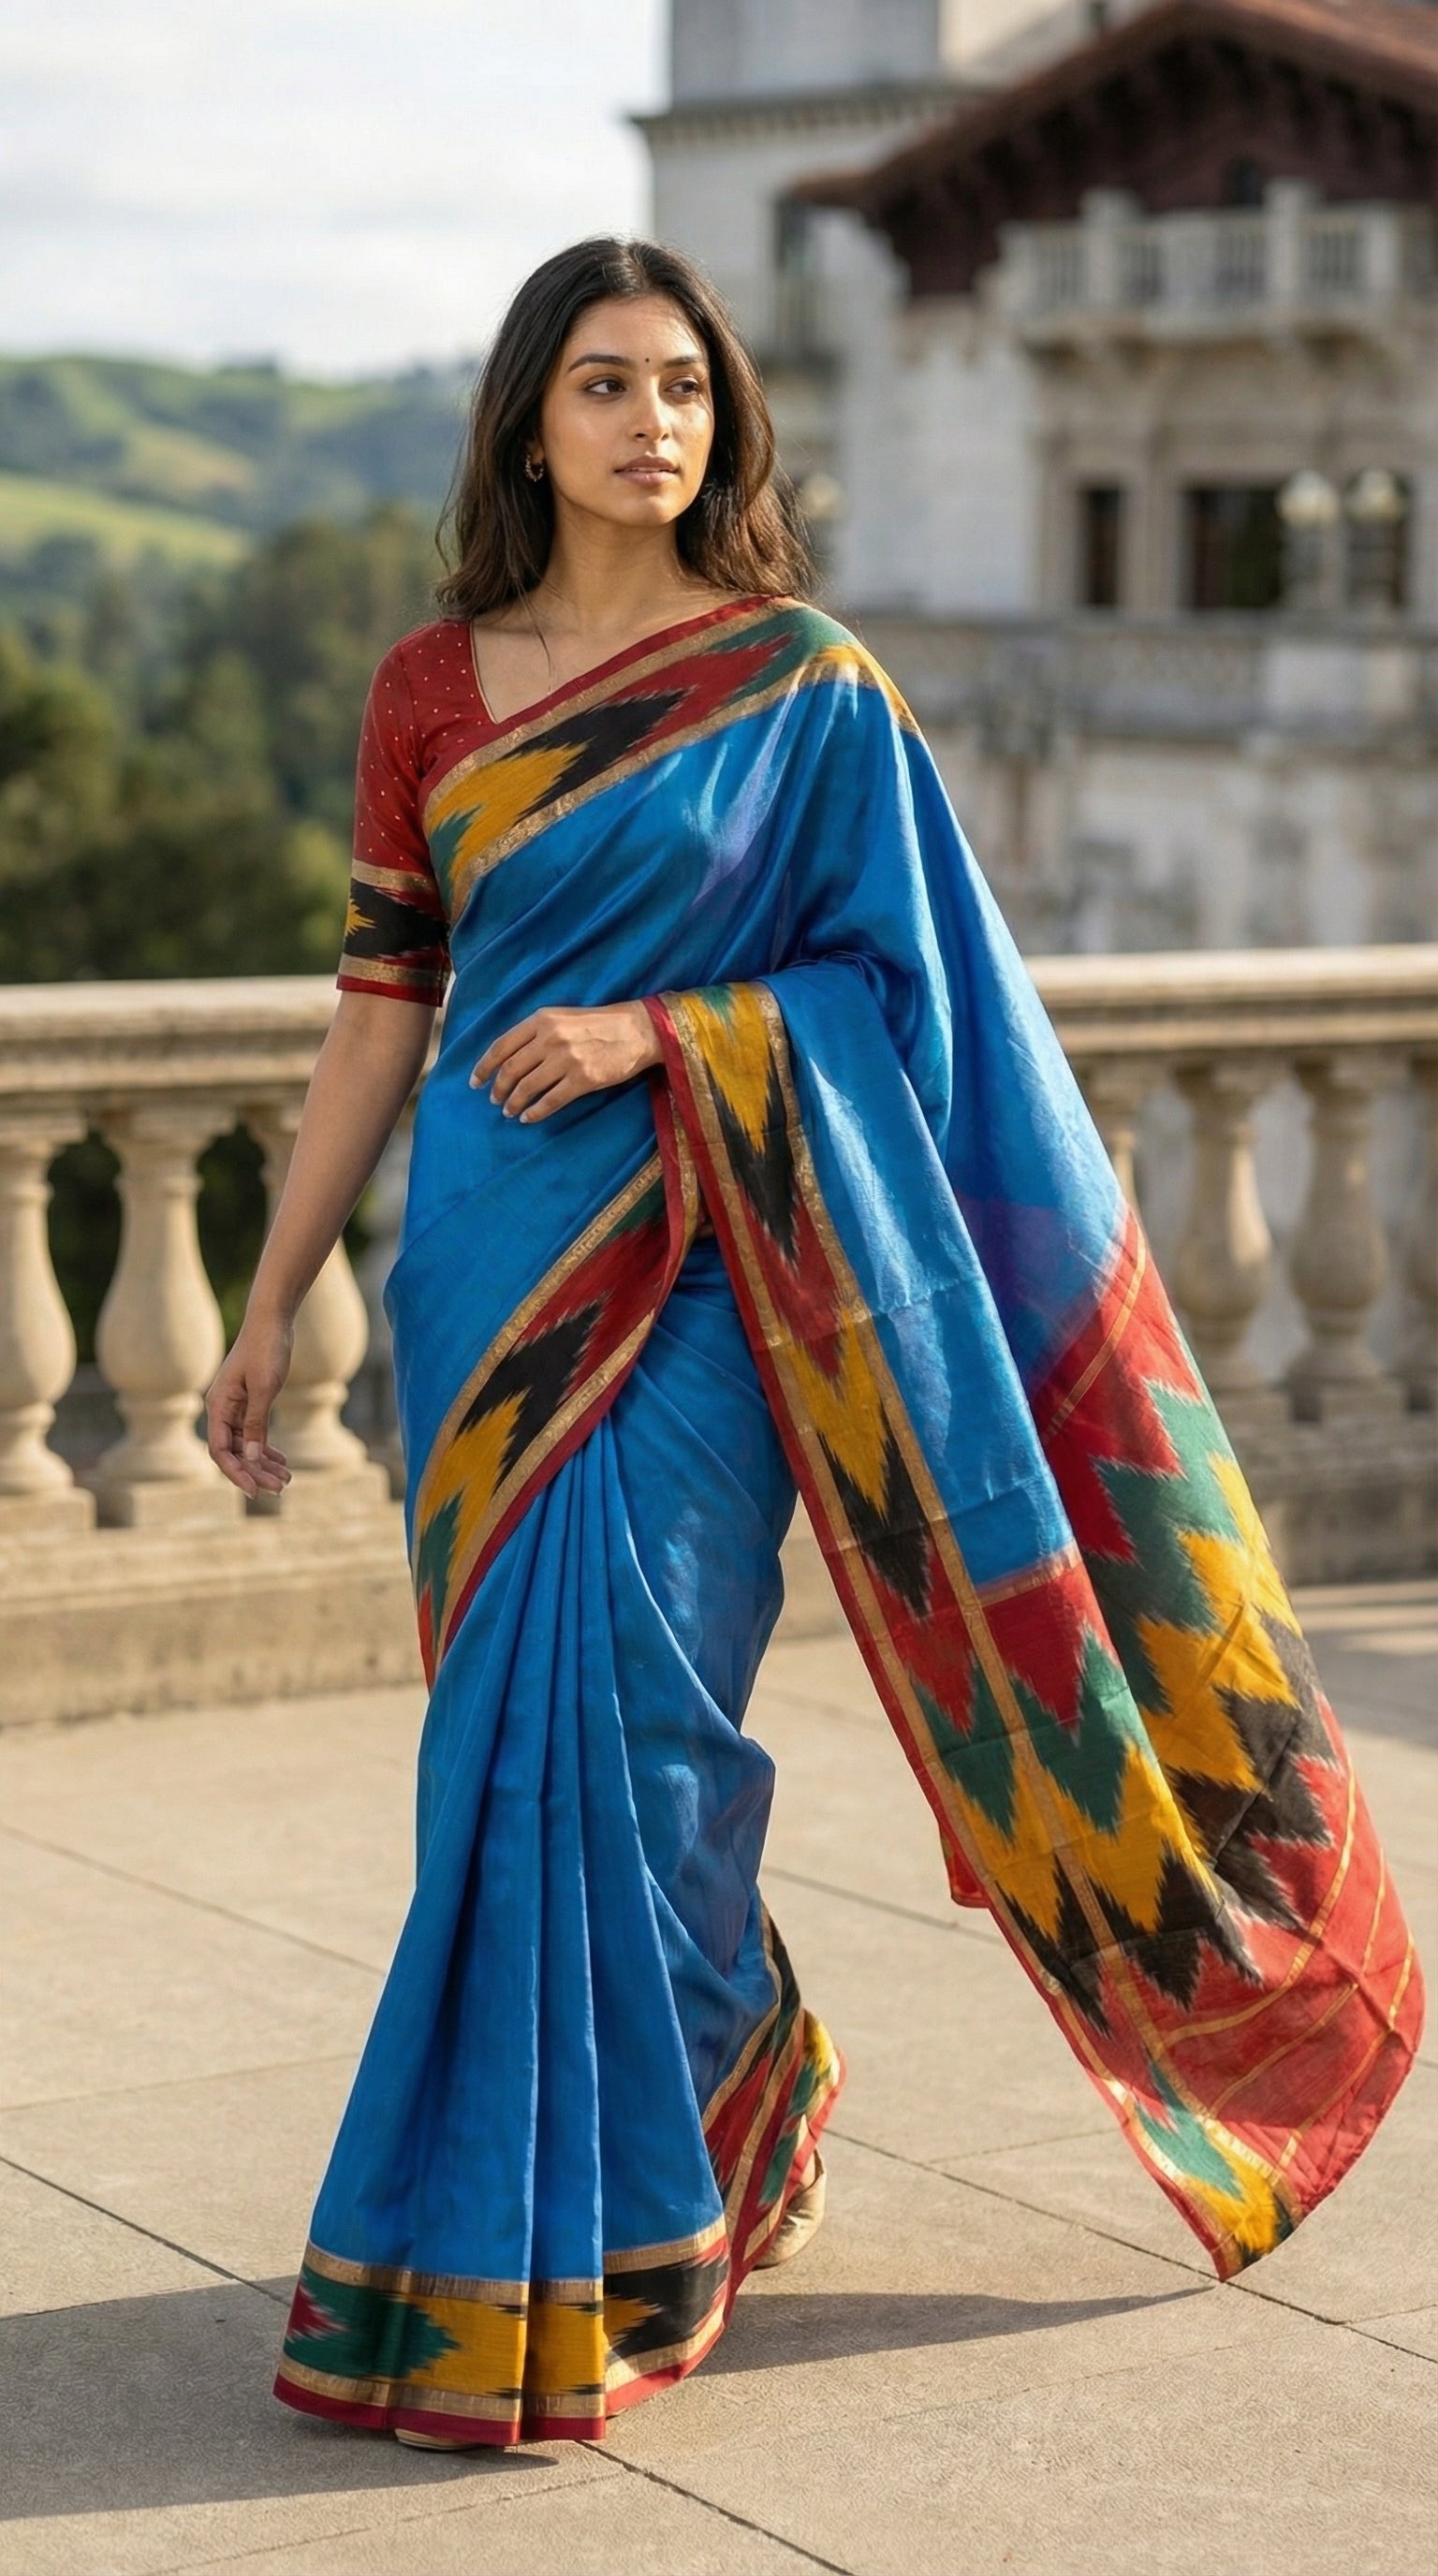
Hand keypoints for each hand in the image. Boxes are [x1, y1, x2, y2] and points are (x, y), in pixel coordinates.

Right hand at [205, 1309, 294, 1497]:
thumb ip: (256, 1423)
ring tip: (287, 1479)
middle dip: (255, 1472)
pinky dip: (266, 1448)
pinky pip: (254, 1433)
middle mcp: (222, 1409)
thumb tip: (251, 1457)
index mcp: (218, 1406)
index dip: (236, 1473)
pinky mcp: (249, 1402)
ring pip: (245, 1445)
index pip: (220, 1451)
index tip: (256, 1491)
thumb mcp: (264, 1388)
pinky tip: (282, 1461)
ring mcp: (235, 1407)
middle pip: (233, 1452)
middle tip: (281, 1488)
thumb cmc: (266, 1349)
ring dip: (263, 1463)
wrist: (272, 1321)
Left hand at [472, 1001, 660, 1122]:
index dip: (484, 1067)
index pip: (501, 1046)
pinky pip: (550, 1101)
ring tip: (509, 1111)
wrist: (637, 1030)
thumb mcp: (562, 1017)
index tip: (475, 1082)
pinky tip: (528, 1118)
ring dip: (514, 1103)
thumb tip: (508, 1058)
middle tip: (494, 1100)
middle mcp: (551, 1038)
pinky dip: (535, 1113)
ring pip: (527, 1087)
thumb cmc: (598, 1024)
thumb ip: (535, 1033)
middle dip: (498, 1089)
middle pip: (511, 1069)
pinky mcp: (583, 1080)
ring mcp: (567, 1060)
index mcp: (542, 1020)